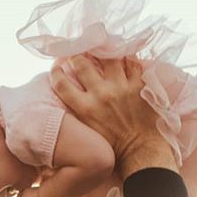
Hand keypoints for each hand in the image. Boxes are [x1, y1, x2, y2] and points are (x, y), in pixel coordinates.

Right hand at [49, 55, 177, 179]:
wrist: (140, 152)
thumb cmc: (113, 147)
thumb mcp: (88, 132)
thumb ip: (79, 113)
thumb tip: (71, 98)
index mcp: (85, 109)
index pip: (62, 84)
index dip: (56, 71)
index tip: (56, 65)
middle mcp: (100, 95)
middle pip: (82, 64)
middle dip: (76, 54)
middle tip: (77, 49)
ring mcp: (121, 88)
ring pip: (108, 57)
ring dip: (103, 50)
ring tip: (101, 45)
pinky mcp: (139, 86)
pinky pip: (133, 63)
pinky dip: (128, 57)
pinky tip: (125, 55)